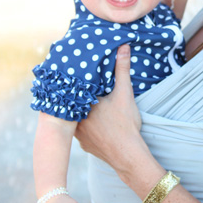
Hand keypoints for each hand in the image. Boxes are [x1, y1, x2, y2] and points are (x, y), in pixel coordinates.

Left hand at [75, 45, 147, 177]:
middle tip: (85, 90)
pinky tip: (94, 125)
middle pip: (75, 104)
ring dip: (81, 113)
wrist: (128, 155)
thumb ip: (122, 69)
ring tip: (88, 105)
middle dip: (79, 98)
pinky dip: (87, 128)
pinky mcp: (84, 145)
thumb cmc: (125, 123)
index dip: (78, 82)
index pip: (76, 89)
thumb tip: (123, 47)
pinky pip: (82, 133)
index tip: (77, 73)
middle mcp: (75, 119)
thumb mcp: (124, 93)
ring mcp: (78, 135)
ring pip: (76, 119)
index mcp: (82, 104)